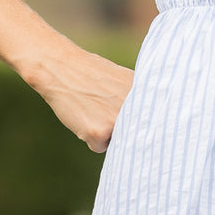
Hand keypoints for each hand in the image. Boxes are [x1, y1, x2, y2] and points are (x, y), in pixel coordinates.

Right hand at [21, 39, 135, 153]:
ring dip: (105, 132)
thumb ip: (137, 102)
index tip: (133, 123)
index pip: (150, 125)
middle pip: (133, 136)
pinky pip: (98, 146)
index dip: (139, 126)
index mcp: (146, 96)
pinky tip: (83, 116)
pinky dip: (89, 137)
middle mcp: (135, 110)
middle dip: (122, 130)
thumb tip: (146, 127)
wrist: (63, 68)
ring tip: (93, 108)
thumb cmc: (93, 74)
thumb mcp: (125, 81)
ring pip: (115, 142)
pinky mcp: (98, 133)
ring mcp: (116, 122)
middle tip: (105, 111)